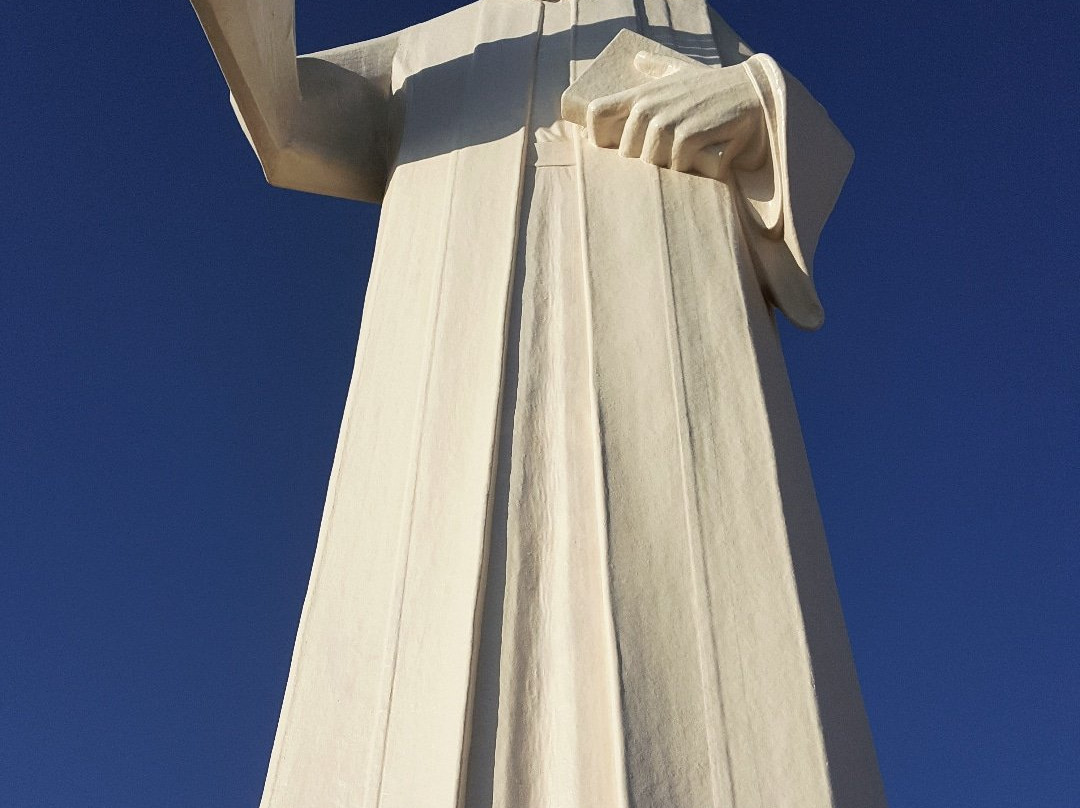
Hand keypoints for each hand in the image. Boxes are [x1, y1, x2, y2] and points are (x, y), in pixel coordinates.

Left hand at [585, 53, 767, 179]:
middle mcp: (648, 107)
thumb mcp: (681, 72)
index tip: (611, 146)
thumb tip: (640, 58)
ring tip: (687, 153)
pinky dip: (688, 168)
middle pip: (626, 150)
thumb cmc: (713, 87)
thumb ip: (657, 67)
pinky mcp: (689, 136)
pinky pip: (676, 166)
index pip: (597, 112)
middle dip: (647, 157)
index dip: (597, 134)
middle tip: (670, 151)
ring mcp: (668, 121)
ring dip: (669, 165)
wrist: (751, 91)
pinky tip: (699, 158)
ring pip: (651, 162)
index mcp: (641, 94)